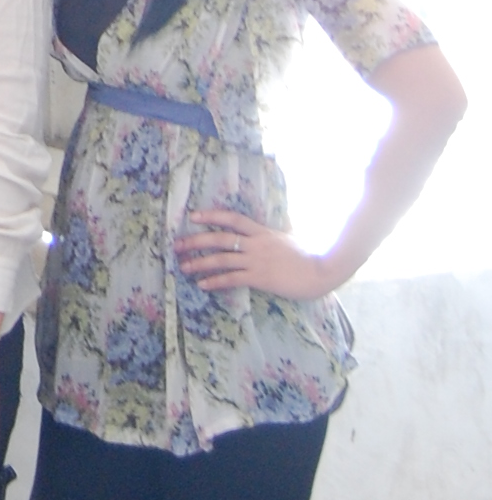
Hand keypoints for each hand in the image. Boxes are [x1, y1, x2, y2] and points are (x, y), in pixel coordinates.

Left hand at [176, 206, 326, 299]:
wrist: (323, 269)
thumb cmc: (309, 256)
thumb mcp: (287, 239)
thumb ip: (272, 237)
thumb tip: (266, 234)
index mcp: (262, 232)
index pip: (232, 218)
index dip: (211, 215)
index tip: (193, 216)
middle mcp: (256, 243)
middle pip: (219, 238)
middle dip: (196, 240)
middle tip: (177, 245)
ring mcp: (257, 260)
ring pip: (221, 259)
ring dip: (199, 263)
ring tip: (183, 267)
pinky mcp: (260, 277)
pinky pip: (232, 278)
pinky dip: (215, 281)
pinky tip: (202, 284)